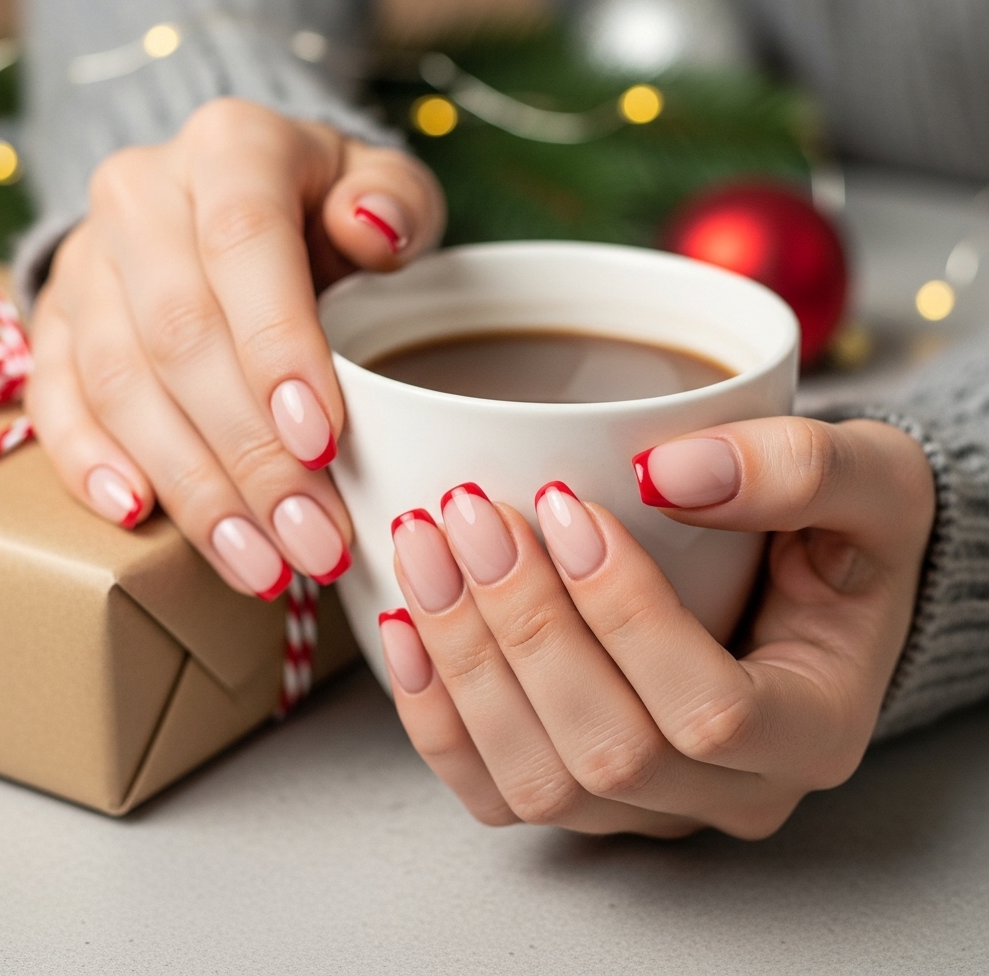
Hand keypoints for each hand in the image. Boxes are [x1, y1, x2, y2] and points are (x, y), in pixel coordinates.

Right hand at [25, 98, 443, 597]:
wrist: (240, 203)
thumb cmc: (328, 210)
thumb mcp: (383, 188)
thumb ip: (394, 202)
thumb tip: (373, 233)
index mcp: (231, 148)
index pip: (243, 243)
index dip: (277, 346)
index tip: (322, 441)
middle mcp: (144, 196)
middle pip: (179, 333)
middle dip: (249, 453)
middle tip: (312, 538)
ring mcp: (91, 262)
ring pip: (119, 382)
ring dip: (192, 485)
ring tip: (259, 561)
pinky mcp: (58, 321)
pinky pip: (57, 397)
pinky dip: (93, 463)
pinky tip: (141, 516)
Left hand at [380, 417, 934, 837]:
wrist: (811, 580)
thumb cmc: (846, 532)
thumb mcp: (870, 478)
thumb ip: (801, 469)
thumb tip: (672, 470)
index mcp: (813, 728)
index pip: (709, 709)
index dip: (624, 612)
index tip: (566, 504)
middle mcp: (730, 791)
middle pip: (606, 752)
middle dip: (522, 629)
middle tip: (471, 515)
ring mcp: (647, 805)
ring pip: (534, 782)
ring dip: (465, 664)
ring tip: (426, 551)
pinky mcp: (582, 795)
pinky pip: (490, 789)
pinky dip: (435, 714)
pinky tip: (405, 627)